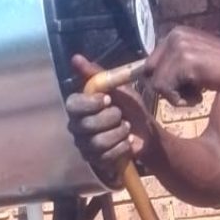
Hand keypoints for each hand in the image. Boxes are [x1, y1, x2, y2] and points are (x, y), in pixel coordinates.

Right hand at [65, 55, 157, 185]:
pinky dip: (122, 147)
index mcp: (79, 107)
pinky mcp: (95, 161)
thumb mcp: (117, 87)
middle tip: (121, 115)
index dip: (91, 103)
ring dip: (119, 133)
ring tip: (127, 128)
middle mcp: (77, 127)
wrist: (147, 133)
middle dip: (111, 119)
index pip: (73, 105)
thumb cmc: (130, 108)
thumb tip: (75, 58)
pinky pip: (106, 156)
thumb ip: (96, 74)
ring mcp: (85, 146)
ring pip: (98, 142)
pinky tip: (128, 142)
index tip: (108, 100)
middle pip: (86, 125)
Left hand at [144, 26, 219, 105]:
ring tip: (198, 93)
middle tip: (191, 91)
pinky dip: (181, 100)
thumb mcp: (197, 60)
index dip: (162, 81)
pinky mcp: (186, 63)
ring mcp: (180, 47)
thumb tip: (144, 75)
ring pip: (156, 84)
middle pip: (148, 73)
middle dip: (166, 88)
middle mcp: (175, 35)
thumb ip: (174, 63)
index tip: (183, 86)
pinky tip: (201, 96)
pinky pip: (166, 90)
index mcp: (176, 33)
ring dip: (176, 96)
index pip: (149, 63)